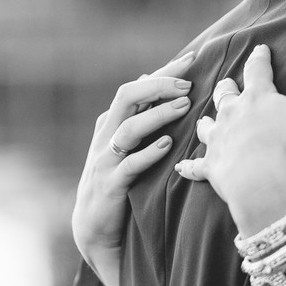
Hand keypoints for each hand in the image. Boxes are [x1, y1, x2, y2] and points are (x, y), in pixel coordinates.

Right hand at [72, 51, 195, 268]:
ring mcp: (105, 160)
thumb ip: (136, 111)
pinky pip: (129, 165)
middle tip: (188, 84)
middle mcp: (106, 135)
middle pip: (127, 97)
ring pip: (129, 128)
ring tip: (184, 106)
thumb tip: (148, 75)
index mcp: (111, 122)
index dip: (163, 71)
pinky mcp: (110, 185)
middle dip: (158, 86)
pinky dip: (148, 153)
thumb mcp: (124, 141)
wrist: (94, 227)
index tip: (191, 58)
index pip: (136, 86)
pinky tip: (167, 145)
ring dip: (157, 115)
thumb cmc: (116, 178)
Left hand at [175, 34, 285, 235]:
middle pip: (226, 94)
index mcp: (257, 98)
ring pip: (207, 124)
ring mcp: (218, 139)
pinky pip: (195, 166)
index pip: (258, 70)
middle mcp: (232, 113)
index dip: (260, 58)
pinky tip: (181, 166)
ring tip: (207, 119)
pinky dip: (189, 166)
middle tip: (228, 83)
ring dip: (208, 121)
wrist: (262, 184)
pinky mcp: (211, 166)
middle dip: (228, 87)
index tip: (260, 49)